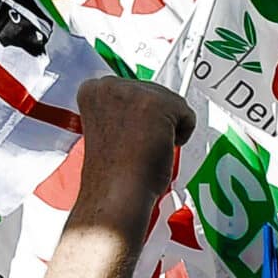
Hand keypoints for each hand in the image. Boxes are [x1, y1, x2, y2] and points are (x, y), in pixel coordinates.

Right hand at [70, 77, 193, 215]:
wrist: (115, 192)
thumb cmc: (112, 172)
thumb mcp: (108, 128)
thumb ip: (122, 111)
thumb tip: (145, 108)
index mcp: (92, 91)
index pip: (131, 90)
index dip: (137, 115)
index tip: (132, 131)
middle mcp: (109, 85)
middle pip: (152, 91)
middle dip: (154, 119)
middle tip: (139, 145)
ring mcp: (132, 92)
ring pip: (170, 101)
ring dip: (166, 127)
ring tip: (146, 148)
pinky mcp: (156, 103)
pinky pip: (186, 114)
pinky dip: (182, 134)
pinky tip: (159, 148)